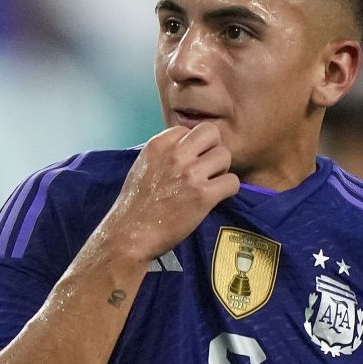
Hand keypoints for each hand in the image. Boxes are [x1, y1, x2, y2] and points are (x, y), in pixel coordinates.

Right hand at [99, 123, 238, 263]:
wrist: (130, 234)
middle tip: (206, 167)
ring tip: (210, 184)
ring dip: (221, 170)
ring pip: (225, 155)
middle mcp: (175, 154)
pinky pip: (232, 181)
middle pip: (212, 133)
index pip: (188, 129)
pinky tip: (215, 198)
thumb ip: (163, 154)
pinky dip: (227, 190)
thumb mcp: (142, 167)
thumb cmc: (134, 204)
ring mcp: (190, 174)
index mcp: (157, 145)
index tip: (188, 160)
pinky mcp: (204, 195)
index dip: (192, 145)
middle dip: (212, 149)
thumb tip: (186, 149)